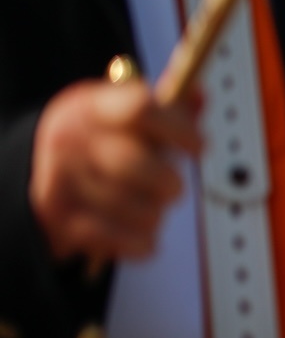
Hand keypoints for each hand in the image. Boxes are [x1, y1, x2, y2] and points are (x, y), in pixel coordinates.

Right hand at [30, 78, 201, 262]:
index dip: (179, 129)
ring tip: (149, 207)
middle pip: (136, 164)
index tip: (199, 147)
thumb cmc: (96, 145)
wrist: (30, 176)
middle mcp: (70, 140)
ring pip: (137, 209)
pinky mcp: (62, 221)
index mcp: (89, 107)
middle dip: (169, 183)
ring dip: (155, 215)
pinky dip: (142, 242)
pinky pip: (124, 239)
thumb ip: (167, 108)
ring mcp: (60, 181)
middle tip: (173, 187)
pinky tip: (141, 234)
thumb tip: (200, 96)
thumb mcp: (120, 116)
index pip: (139, 109)